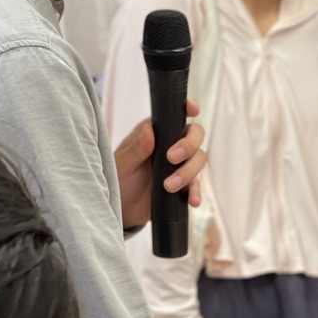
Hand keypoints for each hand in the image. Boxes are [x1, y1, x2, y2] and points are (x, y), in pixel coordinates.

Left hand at [116, 98, 206, 229]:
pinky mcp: (184, 185)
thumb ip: (136, 149)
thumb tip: (149, 129)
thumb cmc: (118, 180)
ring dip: (188, 172)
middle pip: (195, 135)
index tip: (193, 110)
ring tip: (169, 186)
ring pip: (199, 159)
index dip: (187, 108)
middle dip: (189, 145)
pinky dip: (196, 192)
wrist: (122, 210)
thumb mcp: (122, 164)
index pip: (175, 115)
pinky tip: (192, 200)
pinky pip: (196, 185)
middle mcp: (171, 145)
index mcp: (155, 133)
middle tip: (172, 158)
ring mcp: (179, 165)